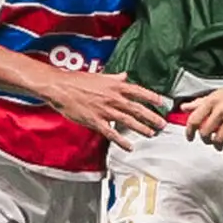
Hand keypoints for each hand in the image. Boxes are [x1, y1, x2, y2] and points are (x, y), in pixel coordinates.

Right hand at [41, 69, 170, 150]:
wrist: (60, 87)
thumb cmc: (77, 81)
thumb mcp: (100, 76)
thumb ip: (114, 78)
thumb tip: (125, 76)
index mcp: (115, 86)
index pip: (139, 91)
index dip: (152, 97)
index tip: (162, 103)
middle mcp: (113, 98)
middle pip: (137, 108)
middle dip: (152, 117)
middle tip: (162, 124)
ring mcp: (105, 110)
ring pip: (128, 121)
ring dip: (141, 128)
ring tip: (151, 133)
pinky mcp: (95, 121)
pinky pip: (111, 133)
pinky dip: (121, 141)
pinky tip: (129, 146)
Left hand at [183, 71, 222, 156]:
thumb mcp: (217, 94)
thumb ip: (200, 103)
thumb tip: (183, 108)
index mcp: (212, 101)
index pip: (194, 119)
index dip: (189, 131)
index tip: (190, 137)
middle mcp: (222, 110)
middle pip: (205, 133)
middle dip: (205, 139)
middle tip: (208, 140)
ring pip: (218, 140)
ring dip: (216, 145)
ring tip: (218, 145)